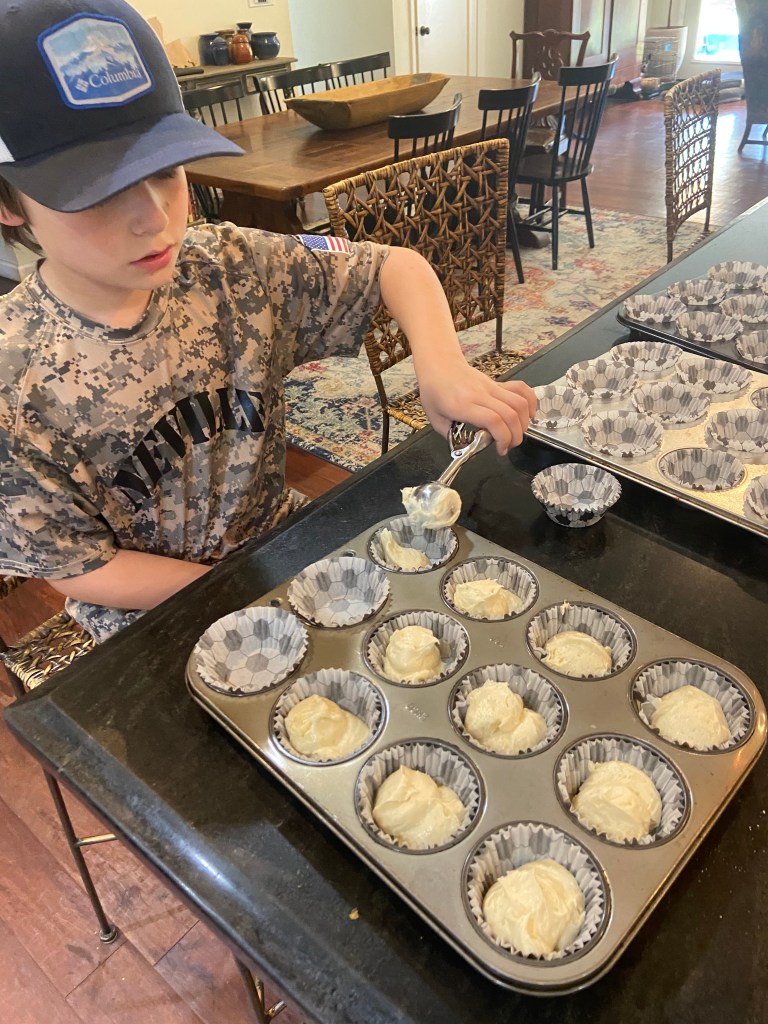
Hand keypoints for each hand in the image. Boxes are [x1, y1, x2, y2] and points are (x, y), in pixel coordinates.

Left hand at [417, 359, 536, 455]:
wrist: (439, 365)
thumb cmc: (434, 392)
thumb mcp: (435, 420)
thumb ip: (451, 437)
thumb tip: (468, 450)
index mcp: (463, 405)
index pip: (493, 420)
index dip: (502, 438)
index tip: (500, 450)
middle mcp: (480, 394)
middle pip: (510, 414)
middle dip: (515, 437)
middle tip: (508, 446)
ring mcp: (491, 387)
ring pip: (519, 402)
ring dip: (524, 423)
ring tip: (516, 433)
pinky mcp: (498, 383)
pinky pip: (521, 389)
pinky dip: (530, 403)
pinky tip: (528, 415)